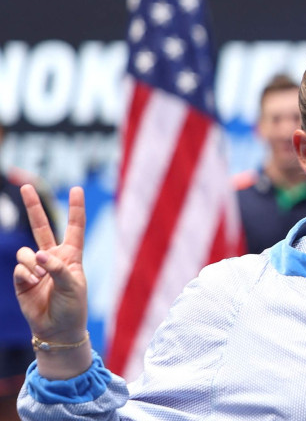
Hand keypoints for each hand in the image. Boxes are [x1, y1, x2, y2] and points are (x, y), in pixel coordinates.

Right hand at [14, 185, 87, 346]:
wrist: (57, 329)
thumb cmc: (73, 306)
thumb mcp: (73, 285)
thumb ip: (57, 268)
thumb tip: (37, 255)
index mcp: (71, 256)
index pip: (74, 227)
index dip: (75, 208)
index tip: (77, 189)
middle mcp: (52, 257)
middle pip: (41, 226)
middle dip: (33, 206)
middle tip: (26, 185)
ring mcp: (35, 267)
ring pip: (26, 252)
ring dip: (32, 264)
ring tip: (41, 278)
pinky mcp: (22, 278)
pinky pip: (19, 268)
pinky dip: (26, 276)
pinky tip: (33, 285)